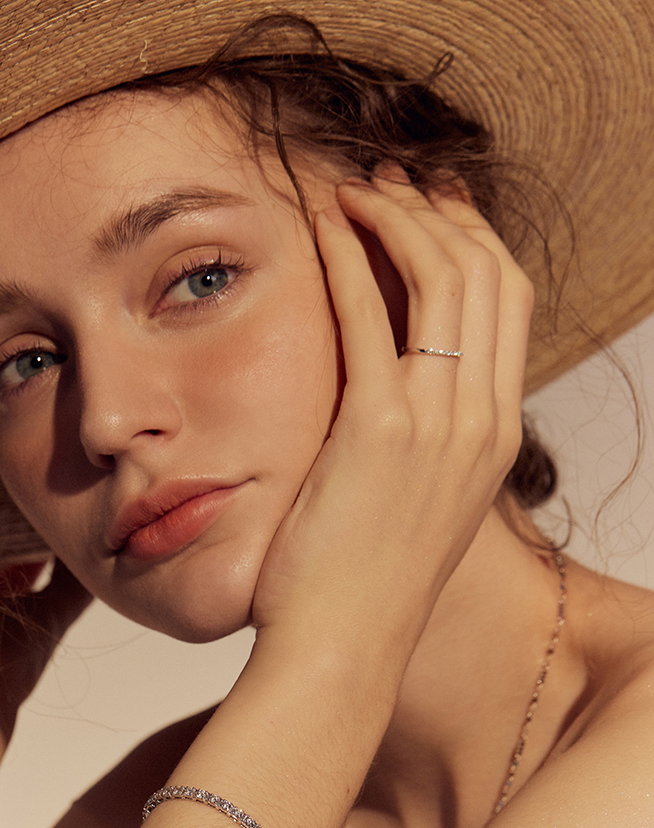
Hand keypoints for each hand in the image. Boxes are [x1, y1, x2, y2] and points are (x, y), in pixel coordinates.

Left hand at [251, 172, 530, 637]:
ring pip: (440, 277)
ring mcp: (438, 422)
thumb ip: (423, 441)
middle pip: (487, 273)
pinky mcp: (378, 427)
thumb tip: (393, 393)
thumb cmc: (362, 584)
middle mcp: (481, 419)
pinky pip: (368, 313)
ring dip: (394, 216)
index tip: (433, 205)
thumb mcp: (418, 504)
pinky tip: (320, 225)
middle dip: (438, 210)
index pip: (507, 302)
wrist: (343, 647)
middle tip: (387, 180)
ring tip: (349, 190)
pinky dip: (346, 256)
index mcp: (495, 435)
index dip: (473, 239)